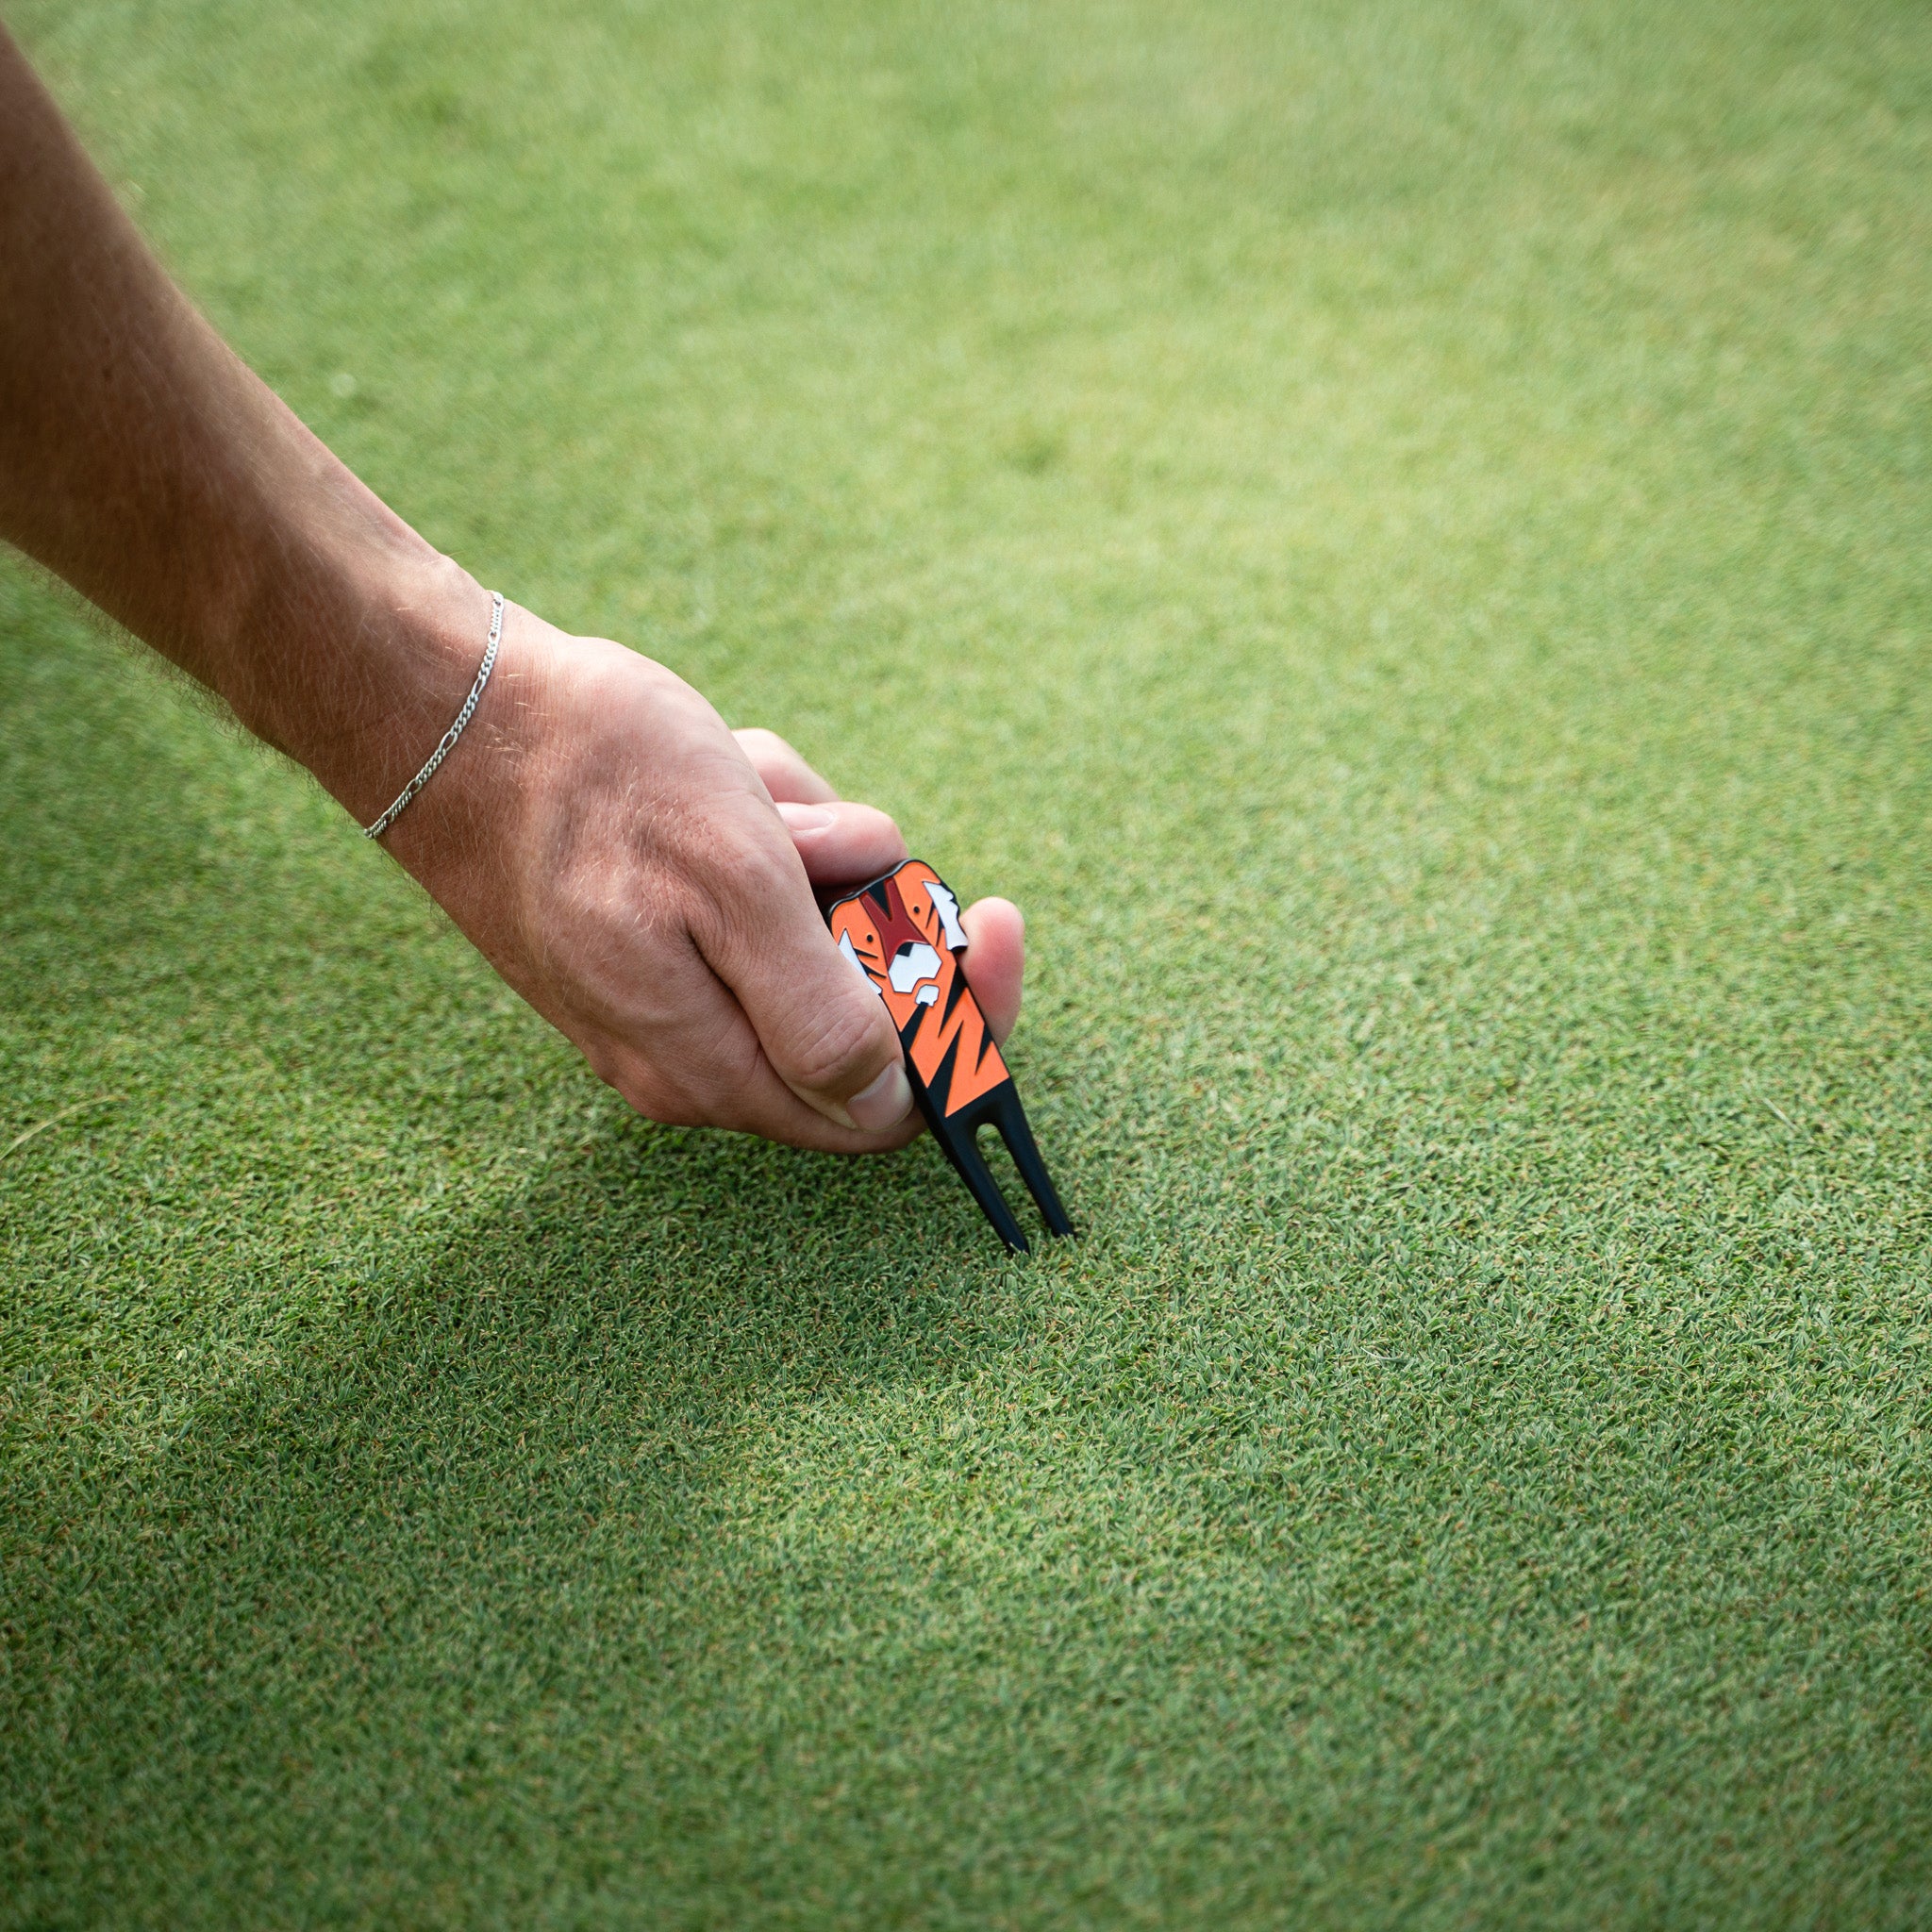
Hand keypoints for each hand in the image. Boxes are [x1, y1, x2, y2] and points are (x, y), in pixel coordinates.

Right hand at [387, 600, 1023, 1151]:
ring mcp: (668, 995)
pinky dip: (761, 828)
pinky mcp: (650, 939)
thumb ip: (819, 1008)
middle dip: (866, 899)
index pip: (889, 1104)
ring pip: (808, 932)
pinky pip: (754, 897)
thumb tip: (889, 1095)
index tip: (997, 920)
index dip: (966, 1023)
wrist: (447, 710)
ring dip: (808, 847)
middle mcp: (693, 1055)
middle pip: (854, 1006)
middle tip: (819, 826)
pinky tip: (719, 778)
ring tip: (746, 787)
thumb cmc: (595, 781)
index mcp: (716, 1067)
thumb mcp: (736, 882)